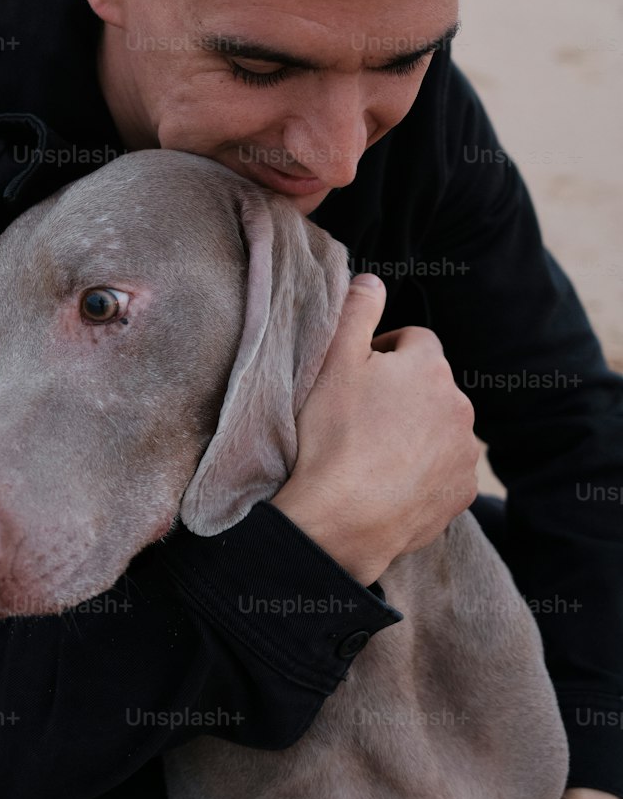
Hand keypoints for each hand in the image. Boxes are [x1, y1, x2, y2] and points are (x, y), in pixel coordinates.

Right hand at [270, 273, 478, 585]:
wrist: (342, 519)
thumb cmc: (333, 437)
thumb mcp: (333, 362)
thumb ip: (356, 310)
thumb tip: (373, 279)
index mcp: (430, 366)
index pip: (414, 340)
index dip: (382, 354)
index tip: (356, 378)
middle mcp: (459, 405)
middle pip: (430, 385)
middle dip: (402, 393)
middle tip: (359, 417)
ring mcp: (464, 452)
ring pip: (440, 428)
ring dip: (416, 432)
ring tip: (373, 453)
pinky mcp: (462, 492)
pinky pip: (445, 469)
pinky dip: (424, 470)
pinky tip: (389, 481)